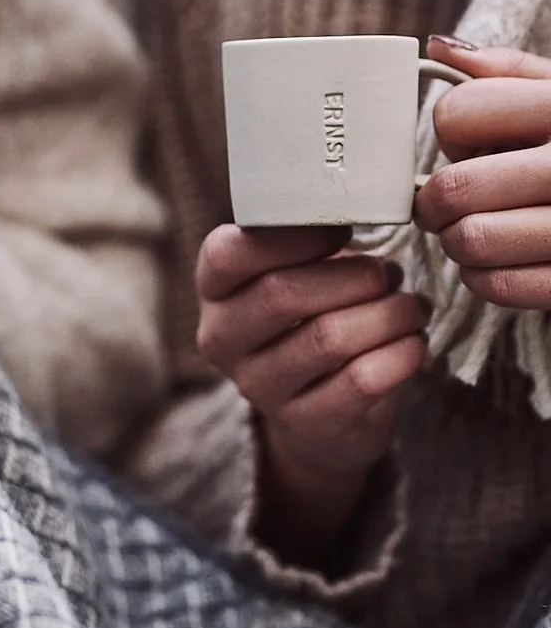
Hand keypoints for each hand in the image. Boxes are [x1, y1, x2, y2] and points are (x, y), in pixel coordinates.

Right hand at [196, 225, 426, 564]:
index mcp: (213, 291)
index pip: (229, 254)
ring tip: (411, 306)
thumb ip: (306, 245)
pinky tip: (413, 342)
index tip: (344, 228)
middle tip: (389, 273)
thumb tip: (363, 203)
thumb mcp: (291, 279)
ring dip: (387, 314)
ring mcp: (258, 386)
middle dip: (352, 276)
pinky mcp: (305, 423)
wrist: (318, 417)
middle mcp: (222, 338)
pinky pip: (362, 380)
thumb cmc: (309, 322)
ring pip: (329, 337)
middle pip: (283, 293)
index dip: (292, 236)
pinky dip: (401, 354)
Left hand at [415, 36, 550, 308]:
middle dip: (435, 200)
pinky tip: (497, 260)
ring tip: (474, 229)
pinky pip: (500, 285)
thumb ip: (509, 72)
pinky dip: (482, 276)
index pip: (455, 115)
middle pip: (454, 187)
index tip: (470, 145)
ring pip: (470, 240)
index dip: (451, 132)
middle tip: (444, 202)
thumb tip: (436, 47)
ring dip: (456, 240)